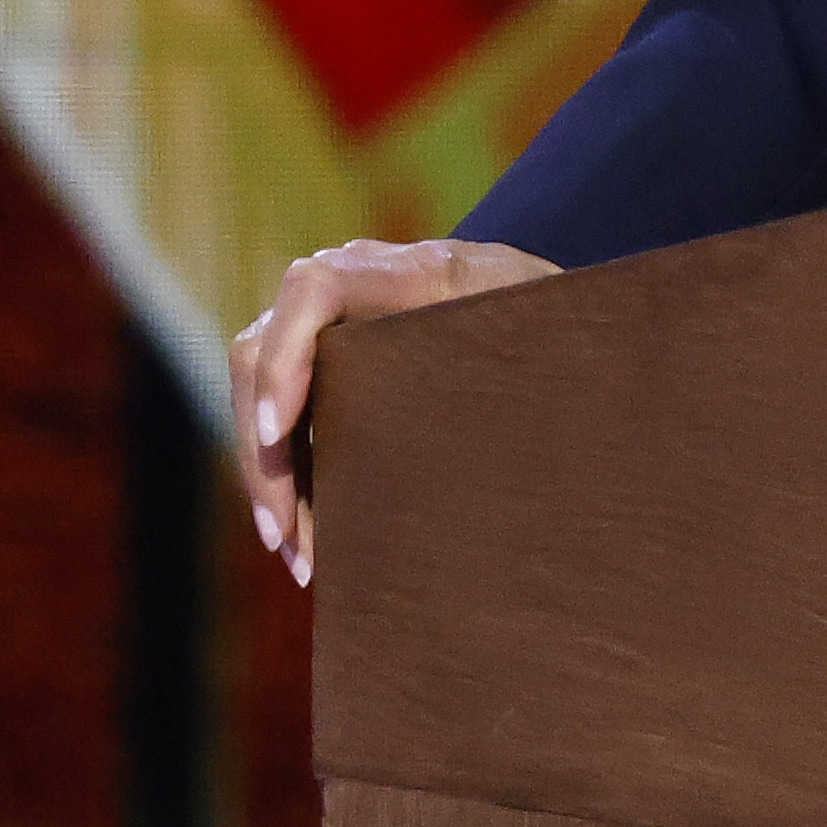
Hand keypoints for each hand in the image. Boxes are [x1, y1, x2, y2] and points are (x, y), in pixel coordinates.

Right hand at [228, 235, 556, 585]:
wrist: (560, 304)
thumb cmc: (565, 324)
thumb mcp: (556, 331)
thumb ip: (532, 349)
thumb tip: (514, 426)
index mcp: (419, 271)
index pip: (316, 287)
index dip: (284, 357)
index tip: (275, 434)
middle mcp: (358, 281)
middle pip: (264, 352)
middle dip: (264, 453)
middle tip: (283, 537)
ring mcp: (335, 316)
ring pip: (260, 392)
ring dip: (268, 477)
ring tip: (294, 556)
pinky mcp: (329, 358)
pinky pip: (281, 412)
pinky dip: (285, 475)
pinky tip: (303, 537)